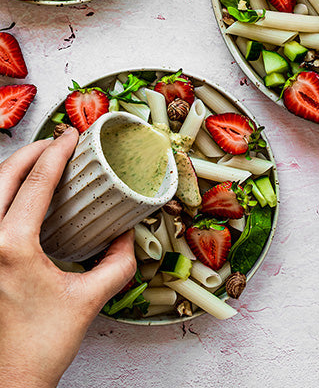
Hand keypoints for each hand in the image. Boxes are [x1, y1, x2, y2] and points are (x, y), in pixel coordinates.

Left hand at [0, 129, 135, 387]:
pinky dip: (3, 192)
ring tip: (39, 161)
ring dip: (13, 168)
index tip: (72, 135)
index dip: (58, 151)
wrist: (8, 381)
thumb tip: (126, 233)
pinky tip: (19, 194)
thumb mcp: (89, 299)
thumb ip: (117, 261)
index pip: (37, 181)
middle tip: (56, 142)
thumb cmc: (41, 346)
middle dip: (32, 150)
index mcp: (12, 246)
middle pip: (4, 174)